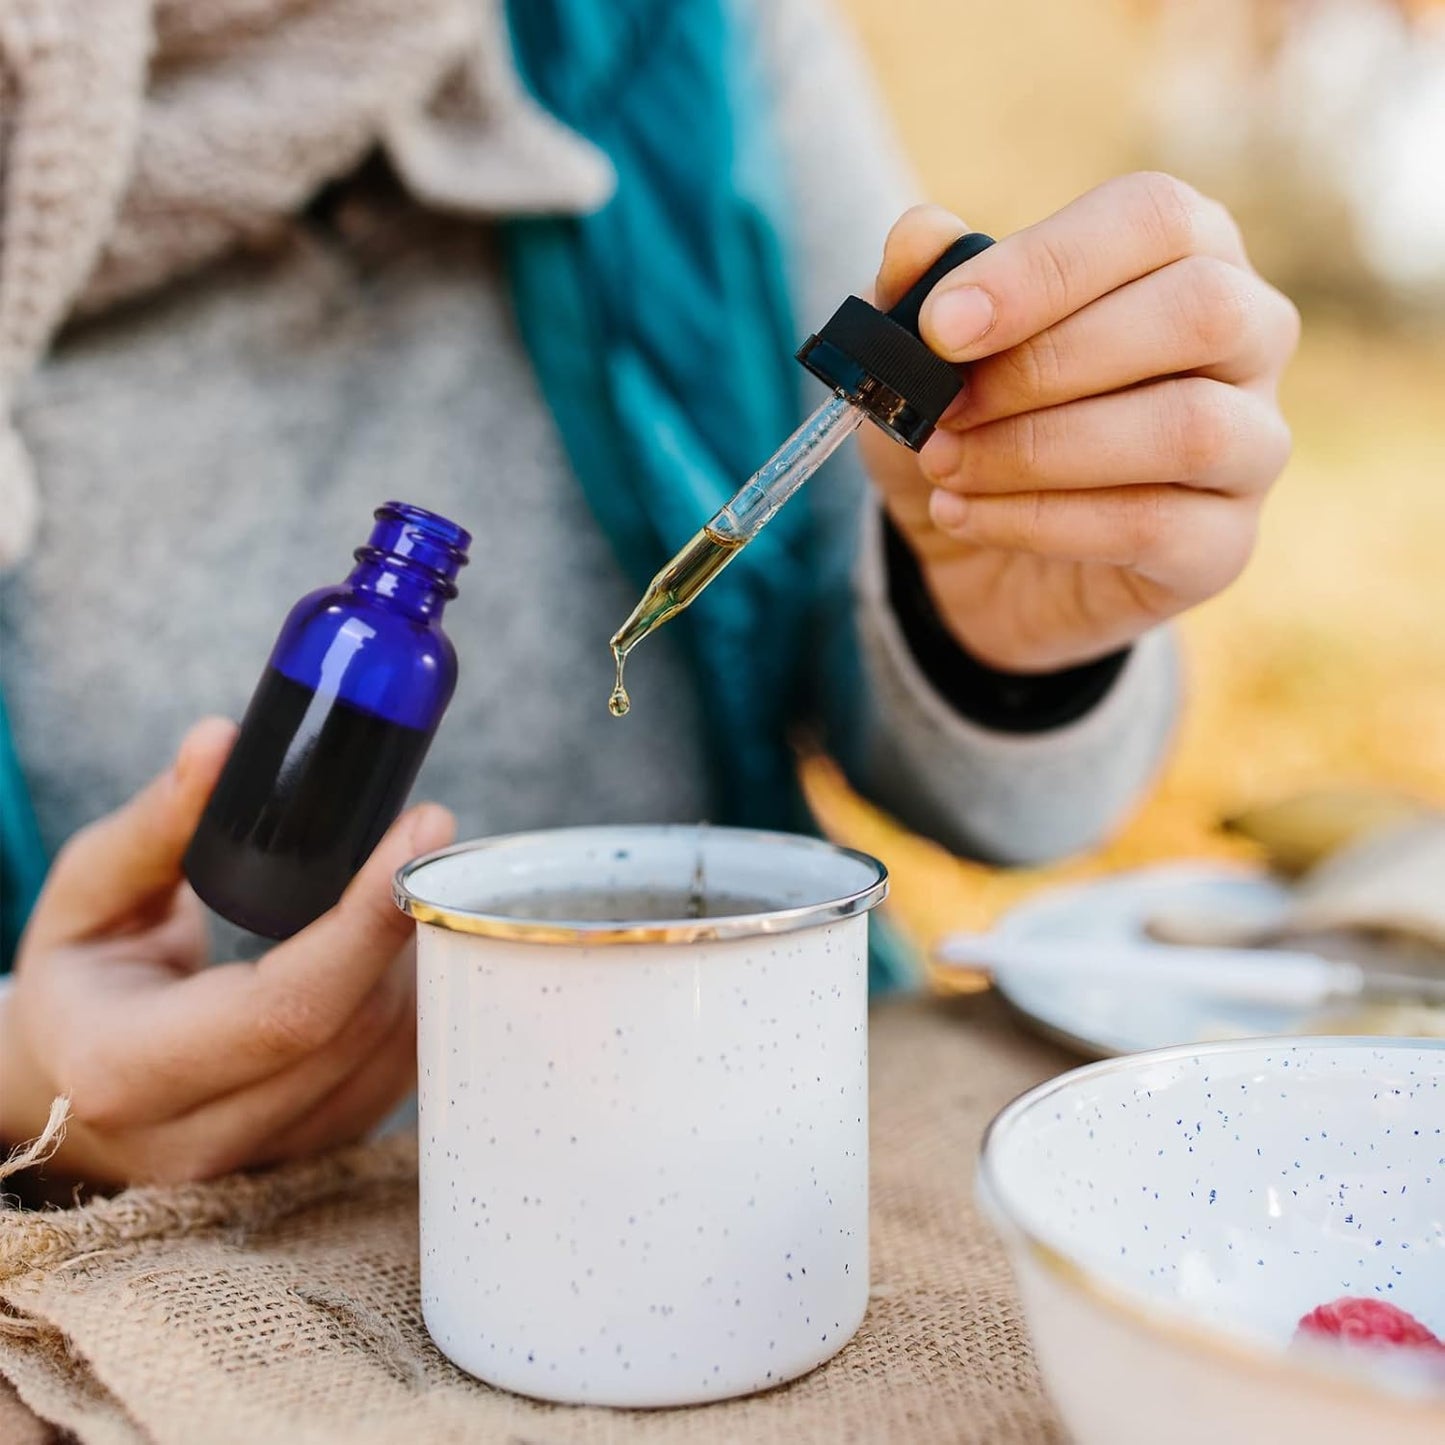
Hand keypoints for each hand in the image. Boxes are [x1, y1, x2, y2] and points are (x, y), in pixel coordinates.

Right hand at [0, 719, 452, 1187]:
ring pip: (388, 1058)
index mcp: (127, 1071)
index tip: (424, 831)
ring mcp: (261, 1162)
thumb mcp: (90, 893)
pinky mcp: (311, 1158)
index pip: (286, 1007)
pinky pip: (397, 1080)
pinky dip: (415, 1006)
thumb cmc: (81, 977)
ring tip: (404, 887)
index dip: (366, 922)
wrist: (66, 1083)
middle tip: (426, 840)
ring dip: (417, 965)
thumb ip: (157, 826)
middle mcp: (198, 1137)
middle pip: (353, 1030)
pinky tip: (399, 948)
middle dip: (402, 929)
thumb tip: (221, 741)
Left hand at [863, 174, 1298, 672]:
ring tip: (943, 465)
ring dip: (1038, 449)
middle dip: (1047, 362)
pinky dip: (1037, 521)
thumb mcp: (926, 354)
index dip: (1045, 266)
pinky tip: (962, 515)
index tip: (941, 325)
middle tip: (944, 407)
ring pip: (1187, 428)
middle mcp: (1247, 335)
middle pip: (1199, 312)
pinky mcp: (1222, 543)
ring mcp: (1252, 444)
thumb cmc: (974, 423)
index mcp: (1185, 252)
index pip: (1152, 218)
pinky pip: (1153, 526)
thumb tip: (918, 236)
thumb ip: (922, 284)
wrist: (977, 560)